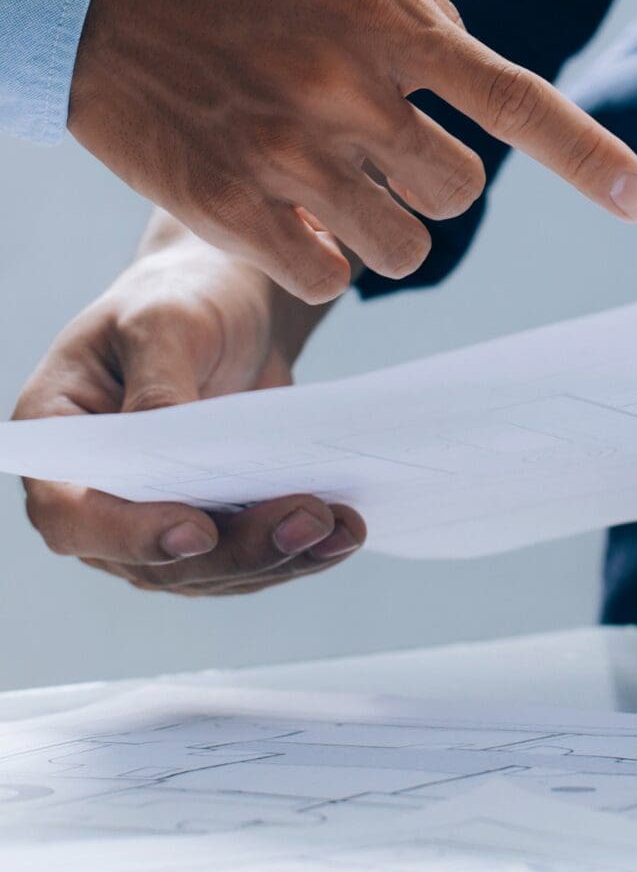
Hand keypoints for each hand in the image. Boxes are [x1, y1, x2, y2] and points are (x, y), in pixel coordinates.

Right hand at [16, 219, 361, 595]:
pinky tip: (342, 531)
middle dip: (235, 549)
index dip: (128, 535)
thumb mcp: (162, 323)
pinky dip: (296, 553)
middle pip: (152, 561)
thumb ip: (159, 385)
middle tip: (307, 520)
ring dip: (278, 559)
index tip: (197, 528)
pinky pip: (245, 560)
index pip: (71, 514)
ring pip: (207, 572)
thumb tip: (166, 445)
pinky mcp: (210, 525)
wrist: (227, 305)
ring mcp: (153, 519)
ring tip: (340, 527)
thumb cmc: (178, 298)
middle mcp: (95, 495)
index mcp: (60, 440)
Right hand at [69, 0, 636, 303]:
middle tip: (381, 158)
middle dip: (434, 185)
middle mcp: (351, 89)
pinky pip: (327, 279)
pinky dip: (320, 263)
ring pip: (403, 251)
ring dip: (382, 233)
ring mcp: (292, 152)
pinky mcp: (233, 205)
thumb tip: (469, 59)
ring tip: (329, 192)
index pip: (513, 99)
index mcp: (386, 20)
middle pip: (460, 193)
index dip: (586, 154)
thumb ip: (409, 13)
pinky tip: (285, 223)